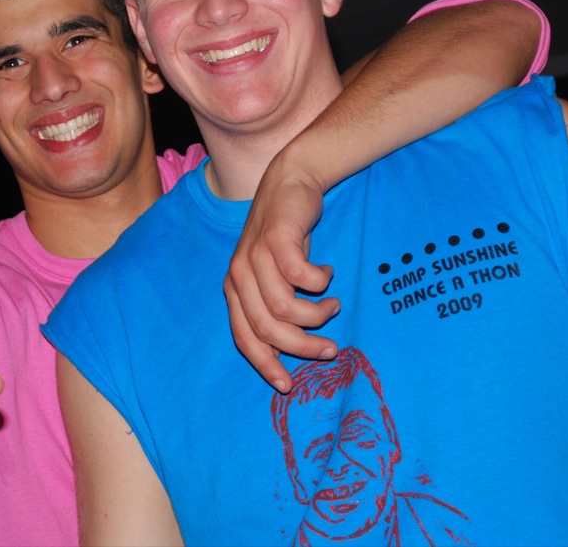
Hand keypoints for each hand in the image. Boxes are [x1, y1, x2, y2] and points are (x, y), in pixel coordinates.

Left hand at [224, 156, 340, 393]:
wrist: (289, 182)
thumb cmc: (285, 238)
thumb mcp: (273, 276)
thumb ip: (274, 308)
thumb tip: (287, 351)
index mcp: (235, 290)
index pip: (244, 338)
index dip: (266, 364)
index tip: (289, 384)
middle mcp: (239, 275)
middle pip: (267, 329)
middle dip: (302, 347)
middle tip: (330, 350)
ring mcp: (255, 256)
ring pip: (284, 307)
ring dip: (316, 316)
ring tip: (333, 306)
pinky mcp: (277, 238)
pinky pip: (301, 277)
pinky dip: (320, 283)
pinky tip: (328, 275)